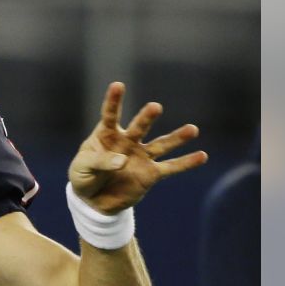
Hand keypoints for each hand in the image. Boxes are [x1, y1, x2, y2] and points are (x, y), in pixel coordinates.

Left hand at [69, 82, 207, 213]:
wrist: (93, 200)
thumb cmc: (84, 177)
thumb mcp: (82, 168)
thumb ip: (100, 162)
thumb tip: (123, 160)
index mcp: (106, 134)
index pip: (110, 115)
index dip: (114, 101)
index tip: (118, 85)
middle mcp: (127, 141)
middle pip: (139, 127)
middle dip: (146, 118)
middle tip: (155, 107)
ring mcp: (141, 156)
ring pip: (161, 144)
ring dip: (176, 137)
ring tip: (193, 129)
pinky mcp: (151, 174)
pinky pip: (171, 167)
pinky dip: (186, 162)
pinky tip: (202, 156)